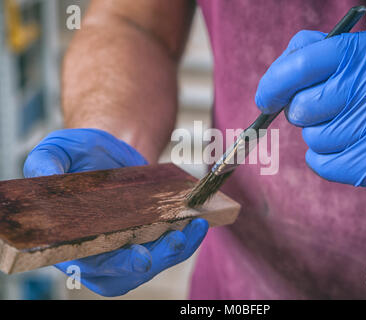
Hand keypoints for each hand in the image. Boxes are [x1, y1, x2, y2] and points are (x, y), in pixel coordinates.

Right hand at [24, 128, 208, 295]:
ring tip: (195, 226)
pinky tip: (198, 220)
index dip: (114, 266)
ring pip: (151, 263)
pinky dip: (186, 237)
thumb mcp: (59, 149)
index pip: (89, 263)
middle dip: (155, 261)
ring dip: (176, 251)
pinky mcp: (147, 235)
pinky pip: (166, 246)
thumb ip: (47, 160)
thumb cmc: (79, 152)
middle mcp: (97, 249)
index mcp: (69, 237)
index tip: (139, 259)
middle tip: (176, 240)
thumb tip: (44, 173)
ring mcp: (125, 244)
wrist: (109, 150)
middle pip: (125, 272)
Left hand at [255, 30, 365, 196]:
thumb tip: (277, 73)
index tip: (266, 97)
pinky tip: (357, 151)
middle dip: (306, 114)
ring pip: (312, 138)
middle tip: (336, 112)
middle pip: (301, 107)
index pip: (302, 62)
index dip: (274, 82)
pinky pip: (321, 164)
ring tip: (358, 131)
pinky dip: (329, 161)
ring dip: (324, 138)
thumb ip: (323, 53)